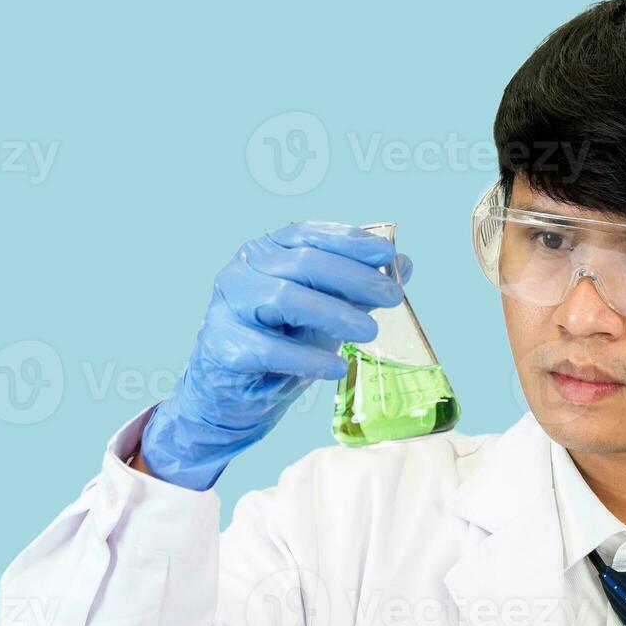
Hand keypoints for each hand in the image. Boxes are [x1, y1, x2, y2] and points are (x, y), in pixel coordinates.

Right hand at [139, 221, 412, 490]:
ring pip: (284, 297)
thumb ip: (358, 287)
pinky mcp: (222, 345)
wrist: (234, 391)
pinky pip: (269, 349)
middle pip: (303, 262)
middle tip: (392, 297)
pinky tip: (336, 368)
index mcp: (268, 250)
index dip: (351, 241)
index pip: (309, 233)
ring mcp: (228, 305)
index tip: (388, 255)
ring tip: (370, 331)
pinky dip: (307, 358)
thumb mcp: (325, 310)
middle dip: (354, 278)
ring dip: (333, 313)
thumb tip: (404, 266)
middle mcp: (244, 269)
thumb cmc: (280, 341)